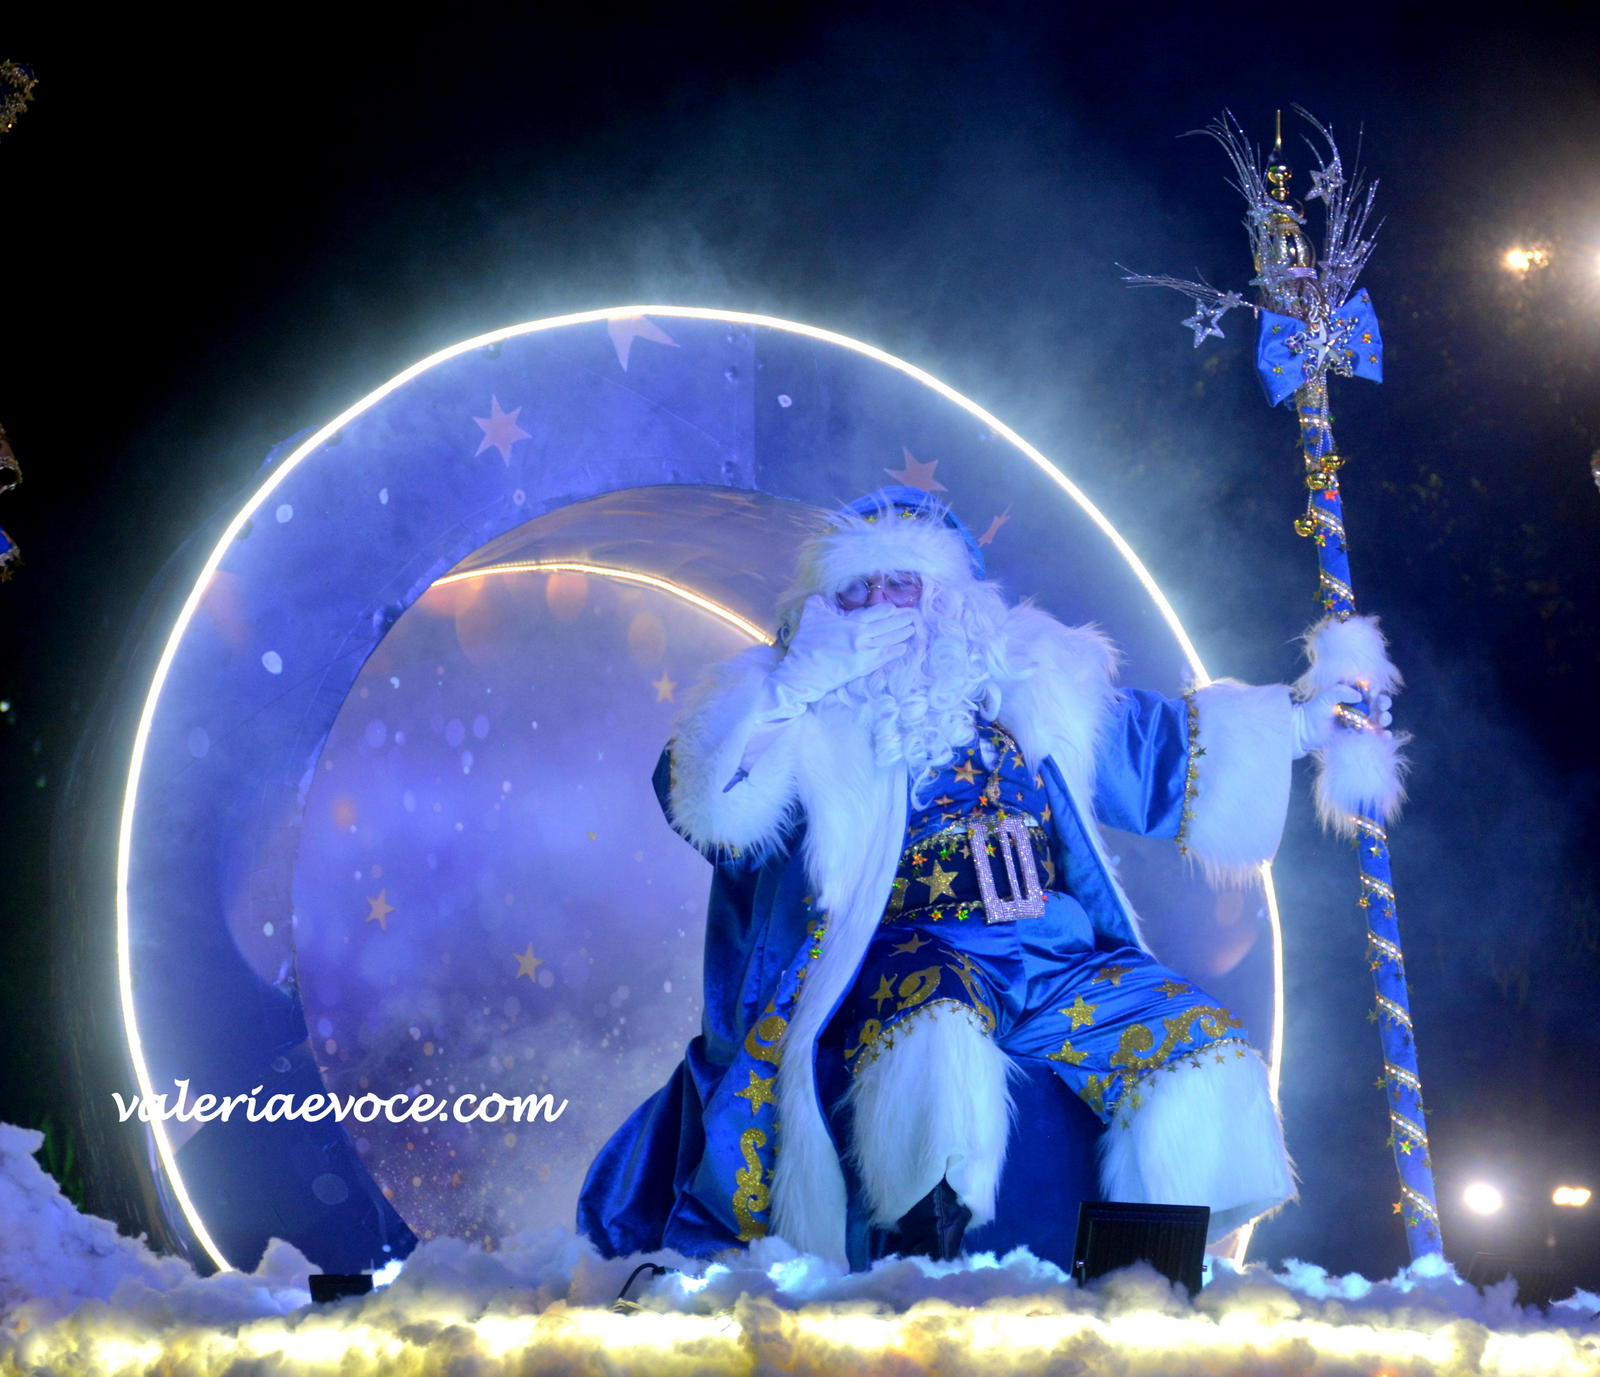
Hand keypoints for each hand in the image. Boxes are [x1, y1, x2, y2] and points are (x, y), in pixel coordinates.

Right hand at [769, 595, 916, 705]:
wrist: (802, 671)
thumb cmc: (806, 641)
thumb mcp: (812, 613)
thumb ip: (823, 601)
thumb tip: (829, 596)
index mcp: (852, 622)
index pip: (878, 612)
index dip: (890, 610)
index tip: (898, 608)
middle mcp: (862, 637)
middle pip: (888, 626)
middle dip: (902, 621)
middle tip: (913, 617)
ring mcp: (864, 654)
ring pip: (889, 642)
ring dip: (902, 635)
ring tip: (911, 630)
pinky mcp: (862, 668)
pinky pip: (883, 658)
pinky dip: (894, 652)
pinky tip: (902, 648)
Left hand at [1292, 683, 1392, 758]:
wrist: (1305, 731)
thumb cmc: (1314, 711)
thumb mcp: (1325, 698)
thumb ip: (1340, 692)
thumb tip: (1359, 695)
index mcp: (1352, 694)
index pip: (1370, 688)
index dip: (1375, 689)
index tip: (1372, 694)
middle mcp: (1359, 706)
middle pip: (1379, 702)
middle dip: (1384, 703)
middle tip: (1381, 706)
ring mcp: (1361, 720)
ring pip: (1380, 717)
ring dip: (1386, 718)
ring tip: (1382, 720)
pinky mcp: (1360, 734)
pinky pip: (1376, 734)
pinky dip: (1384, 735)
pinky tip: (1385, 735)